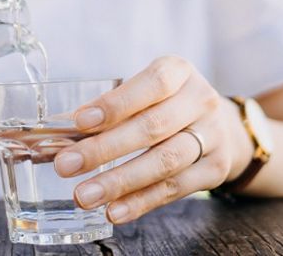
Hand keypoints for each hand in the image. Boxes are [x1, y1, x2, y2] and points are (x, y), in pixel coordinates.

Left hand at [54, 56, 253, 222]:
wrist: (223, 127)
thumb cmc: (167, 105)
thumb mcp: (146, 92)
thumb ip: (109, 109)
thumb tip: (59, 134)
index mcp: (179, 71)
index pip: (151, 84)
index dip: (116, 104)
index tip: (80, 122)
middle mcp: (201, 100)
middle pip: (152, 127)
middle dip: (104, 149)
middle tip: (66, 165)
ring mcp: (213, 135)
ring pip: (165, 162)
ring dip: (120, 181)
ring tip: (84, 195)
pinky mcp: (216, 169)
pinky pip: (175, 189)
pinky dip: (141, 201)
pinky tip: (113, 210)